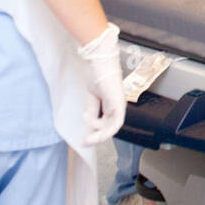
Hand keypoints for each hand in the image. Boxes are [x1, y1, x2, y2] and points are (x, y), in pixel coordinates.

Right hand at [78, 23, 126, 143]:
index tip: (85, 138)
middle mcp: (117, 105)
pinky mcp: (119, 103)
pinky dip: (104, 129)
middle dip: (97, 137)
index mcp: (111, 103)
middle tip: (84, 142)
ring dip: (99, 136)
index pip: (107, 123)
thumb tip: (88, 122)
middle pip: (110, 127)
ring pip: (113, 128)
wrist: (99, 61)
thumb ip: (92, 110)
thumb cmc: (96, 73)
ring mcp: (119, 105)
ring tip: (87, 139)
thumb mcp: (91, 96)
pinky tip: (92, 125)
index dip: (97, 132)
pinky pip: (115, 123)